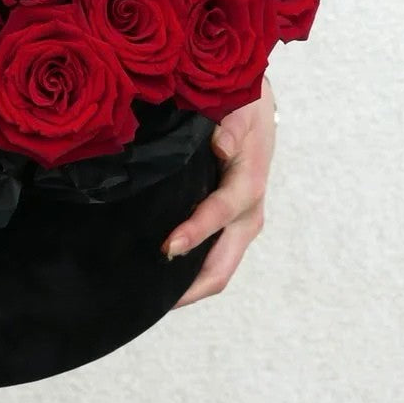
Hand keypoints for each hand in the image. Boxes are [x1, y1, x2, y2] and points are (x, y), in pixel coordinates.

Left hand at [162, 76, 275, 308]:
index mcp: (247, 185)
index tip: (166, 248)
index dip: (193, 233)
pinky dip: (189, 269)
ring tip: (147, 295)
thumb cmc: (242, 105)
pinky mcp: (231, 223)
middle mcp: (247, 214)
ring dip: (187, 283)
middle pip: (222, 267)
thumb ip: (229, 125)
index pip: (218, 215)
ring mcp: (240, 223)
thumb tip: (221, 145)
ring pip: (216, 268)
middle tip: (150, 298)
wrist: (256, 104)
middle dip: (189, 287)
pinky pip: (212, 255)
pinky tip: (157, 272)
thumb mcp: (238, 106)